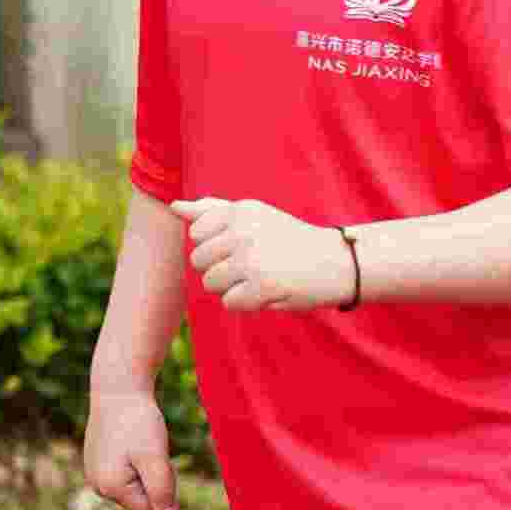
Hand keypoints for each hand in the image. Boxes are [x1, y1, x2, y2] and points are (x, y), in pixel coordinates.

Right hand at [84, 389, 179, 509]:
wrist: (117, 390)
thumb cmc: (138, 422)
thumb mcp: (155, 458)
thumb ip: (162, 492)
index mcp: (110, 488)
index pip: (152, 509)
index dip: (166, 488)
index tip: (160, 460)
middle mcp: (97, 486)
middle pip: (143, 499)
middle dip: (155, 480)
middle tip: (152, 450)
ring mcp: (94, 475)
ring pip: (136, 486)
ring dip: (146, 470)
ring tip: (141, 444)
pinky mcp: (97, 463)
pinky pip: (126, 474)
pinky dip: (136, 462)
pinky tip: (131, 442)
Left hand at [175, 195, 350, 314]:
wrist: (335, 262)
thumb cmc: (287, 239)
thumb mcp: (253, 216)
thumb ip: (212, 211)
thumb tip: (174, 206)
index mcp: (239, 210)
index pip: (196, 233)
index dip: (216, 245)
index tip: (243, 244)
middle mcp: (243, 231)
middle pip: (199, 261)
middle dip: (220, 268)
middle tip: (253, 264)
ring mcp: (251, 259)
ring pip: (211, 283)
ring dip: (231, 287)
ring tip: (259, 277)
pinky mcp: (261, 287)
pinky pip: (229, 302)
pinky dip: (246, 303)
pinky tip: (268, 291)